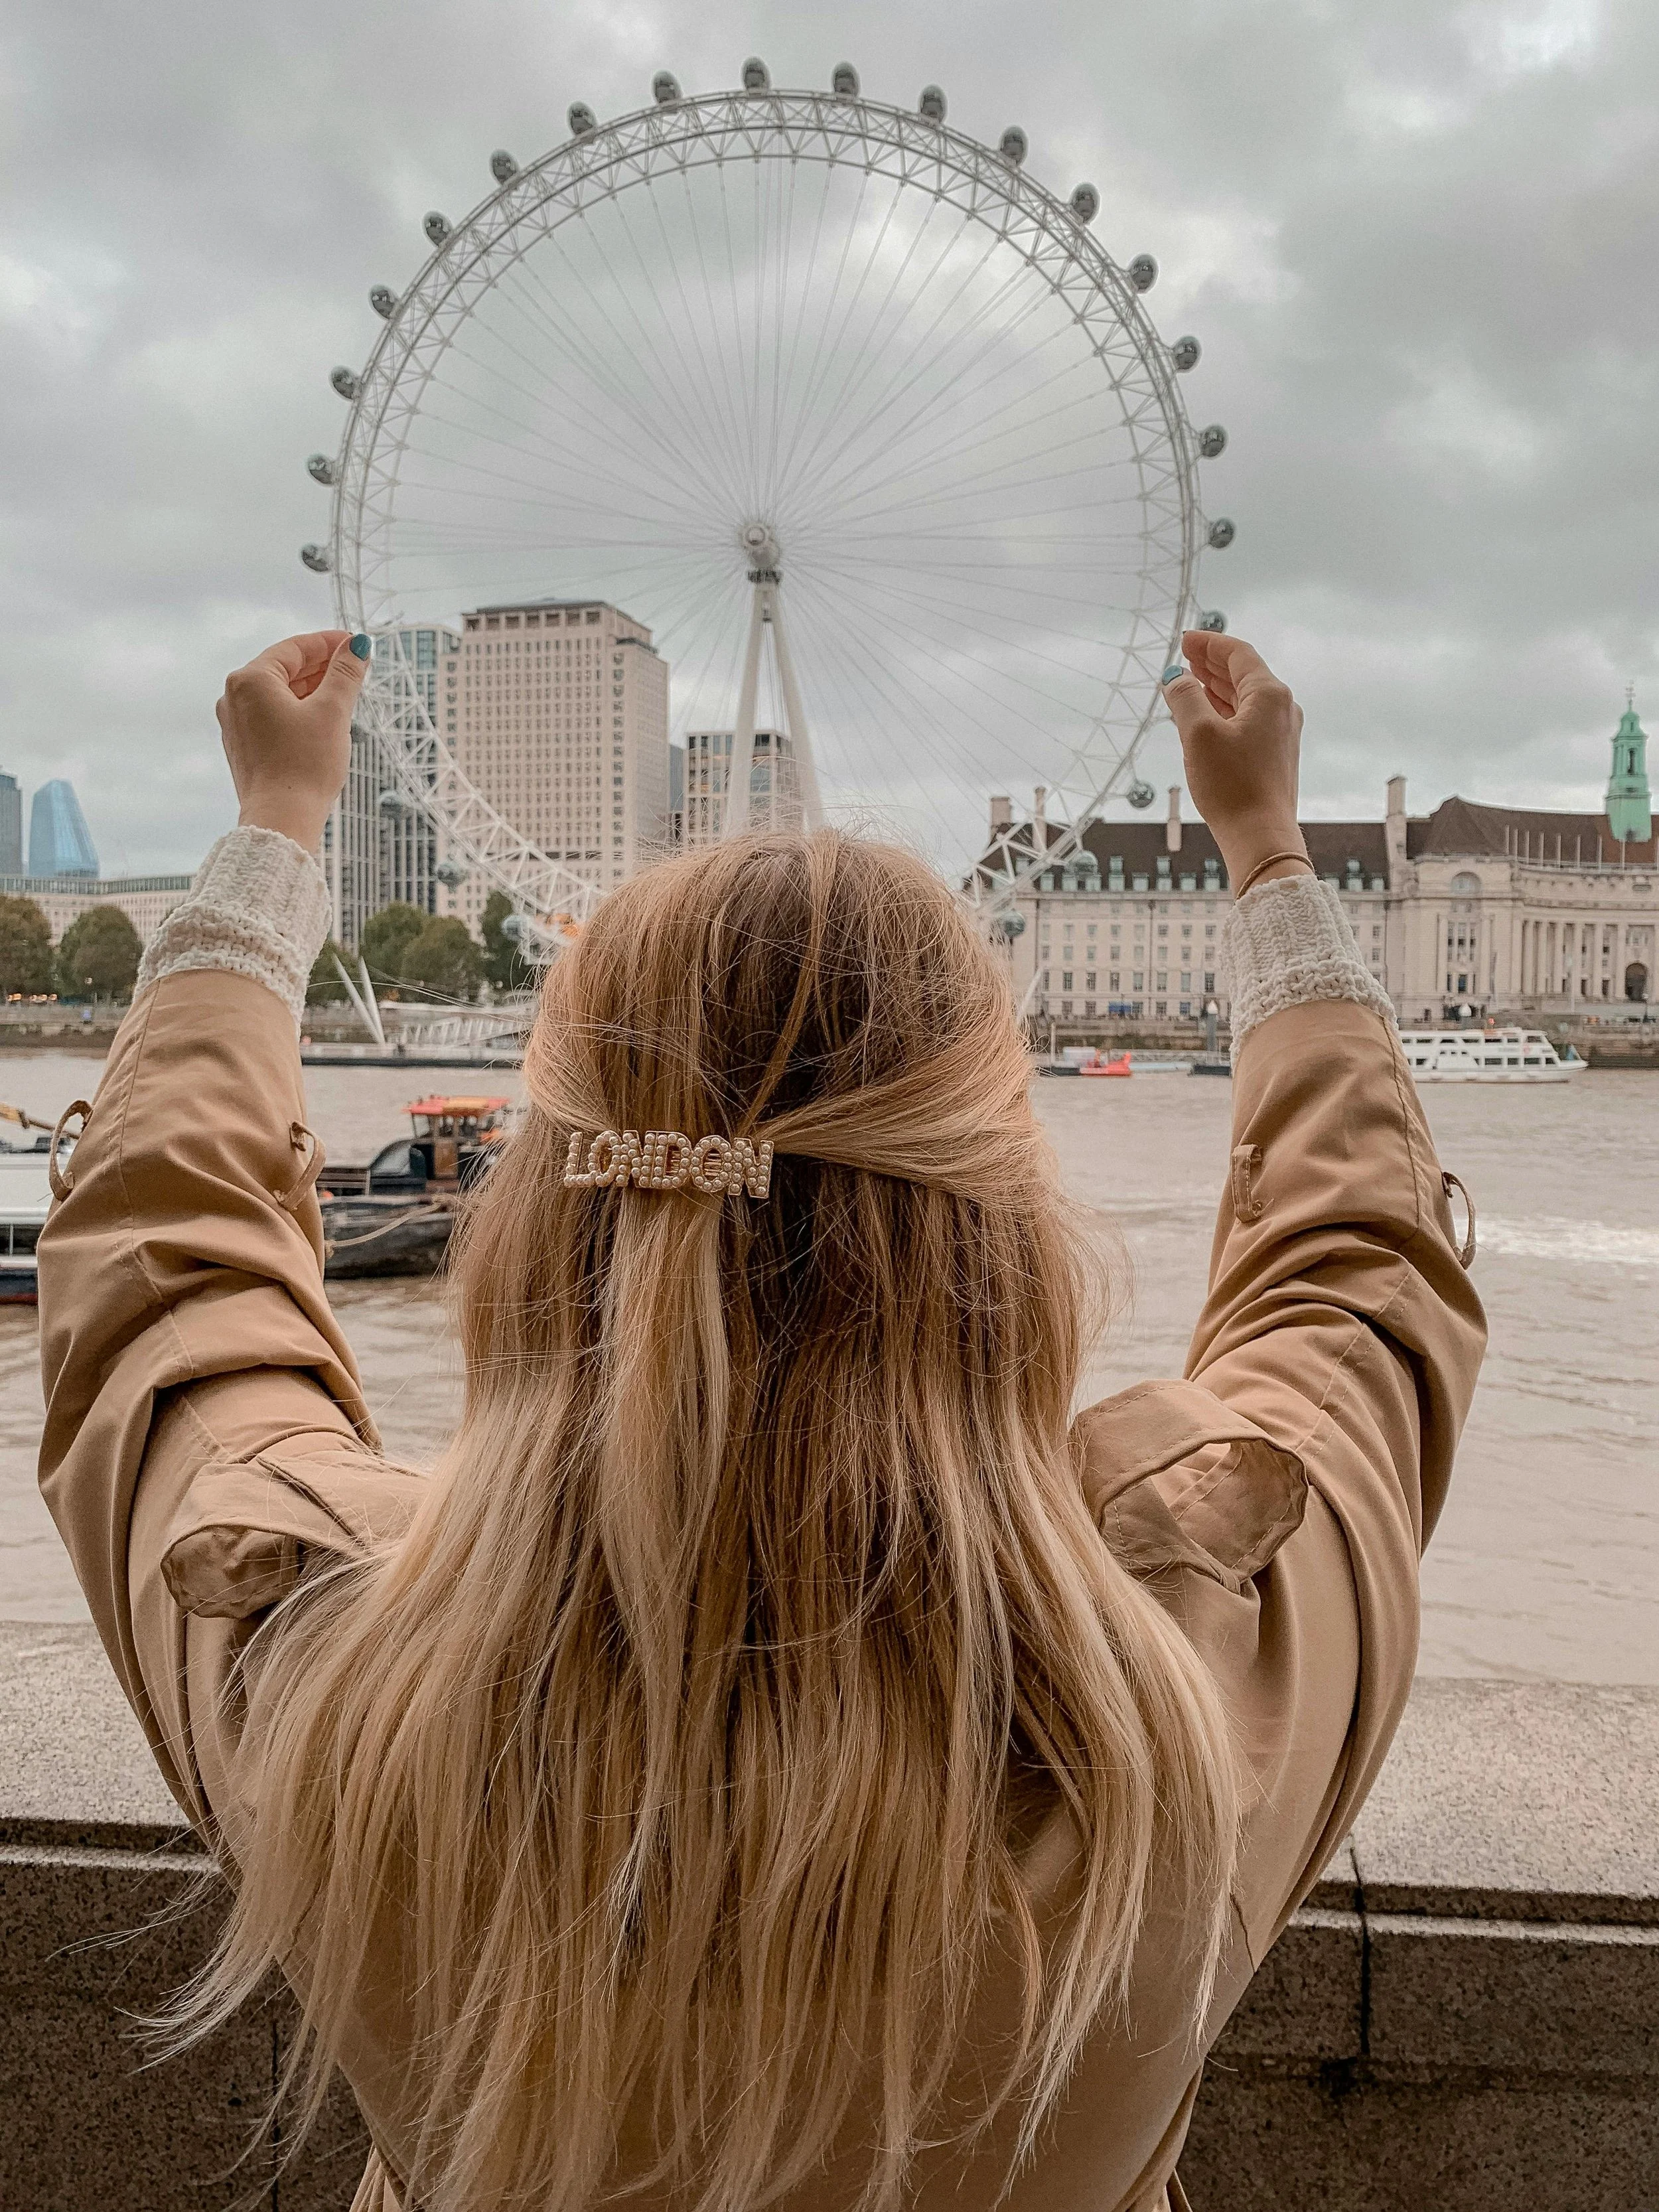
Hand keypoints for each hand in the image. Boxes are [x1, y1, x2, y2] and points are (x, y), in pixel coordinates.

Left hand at [216, 629, 369, 851]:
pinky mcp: (244, 747)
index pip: (294, 648)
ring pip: (279, 694)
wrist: (282, 820)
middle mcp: (235, 697)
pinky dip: (297, 710)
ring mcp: (236, 723)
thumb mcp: (332, 712)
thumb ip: (345, 673)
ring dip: (311, 689)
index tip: (353, 642)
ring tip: (343, 691)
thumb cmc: (305, 766)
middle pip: (284, 669)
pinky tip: (321, 719)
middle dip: (321, 666)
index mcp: (251, 680)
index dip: (328, 643)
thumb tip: (357, 646)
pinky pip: (272, 716)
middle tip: (353, 665)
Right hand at [1162, 631, 1310, 891]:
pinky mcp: (1273, 757)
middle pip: (1244, 674)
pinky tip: (1206, 715)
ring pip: (1245, 699)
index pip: (1239, 654)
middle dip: (1212, 663)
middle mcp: (1282, 710)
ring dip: (1217, 687)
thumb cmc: (1232, 787)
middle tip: (1185, 655)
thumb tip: (1176, 679)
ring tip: (1191, 680)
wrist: (1261, 838)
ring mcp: (1280, 734)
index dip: (1209, 644)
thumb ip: (1185, 698)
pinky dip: (1224, 710)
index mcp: (1270, 695)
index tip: (1185, 638)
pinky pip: (1247, 721)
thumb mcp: (1198, 735)